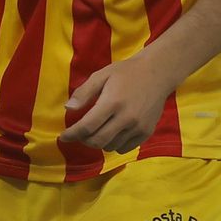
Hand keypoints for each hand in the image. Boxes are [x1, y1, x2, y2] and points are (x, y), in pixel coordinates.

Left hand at [60, 55, 178, 153]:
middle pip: (98, 140)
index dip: (72, 134)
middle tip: (78, 134)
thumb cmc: (126, 72)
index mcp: (112, 102)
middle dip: (83, 140)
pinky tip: (111, 134)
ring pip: (111, 146)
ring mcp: (138, 127)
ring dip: (98, 142)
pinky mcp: (147, 132)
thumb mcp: (101, 76)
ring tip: (95, 131)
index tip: (63, 137)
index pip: (87, 126)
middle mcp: (126, 118)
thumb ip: (83, 92)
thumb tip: (67, 109)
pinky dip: (114, 145)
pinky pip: (125, 148)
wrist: (157, 73)